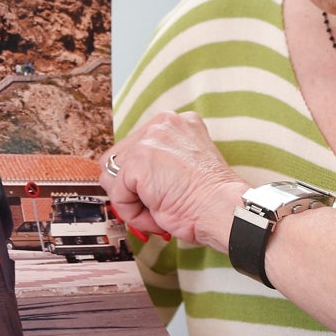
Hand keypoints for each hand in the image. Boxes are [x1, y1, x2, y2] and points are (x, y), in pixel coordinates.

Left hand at [100, 111, 245, 250]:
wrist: (222, 209)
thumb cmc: (211, 198)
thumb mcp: (186, 164)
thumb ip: (162, 159)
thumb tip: (133, 176)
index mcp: (176, 122)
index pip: (136, 146)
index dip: (142, 177)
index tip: (161, 191)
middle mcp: (162, 124)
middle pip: (118, 159)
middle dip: (133, 187)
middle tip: (159, 202)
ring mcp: (148, 140)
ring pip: (113, 176)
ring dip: (132, 200)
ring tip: (160, 207)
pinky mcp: (138, 162)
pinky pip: (118, 194)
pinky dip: (133, 212)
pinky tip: (159, 211)